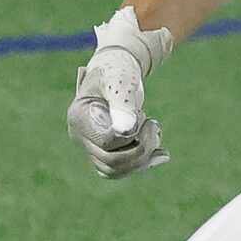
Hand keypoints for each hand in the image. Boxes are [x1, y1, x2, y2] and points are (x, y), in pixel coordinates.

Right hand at [67, 8, 172, 179]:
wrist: (116, 70)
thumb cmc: (117, 70)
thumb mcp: (121, 81)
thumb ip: (122, 103)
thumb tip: (126, 131)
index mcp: (79, 117)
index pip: (107, 143)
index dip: (132, 136)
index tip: (147, 116)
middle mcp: (80, 136)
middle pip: (110, 162)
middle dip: (141, 148)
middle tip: (154, 125)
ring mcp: (90, 146)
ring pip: (115, 171)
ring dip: (142, 158)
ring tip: (156, 132)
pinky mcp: (103, 151)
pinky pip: (120, 170)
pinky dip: (142, 164)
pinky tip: (161, 153)